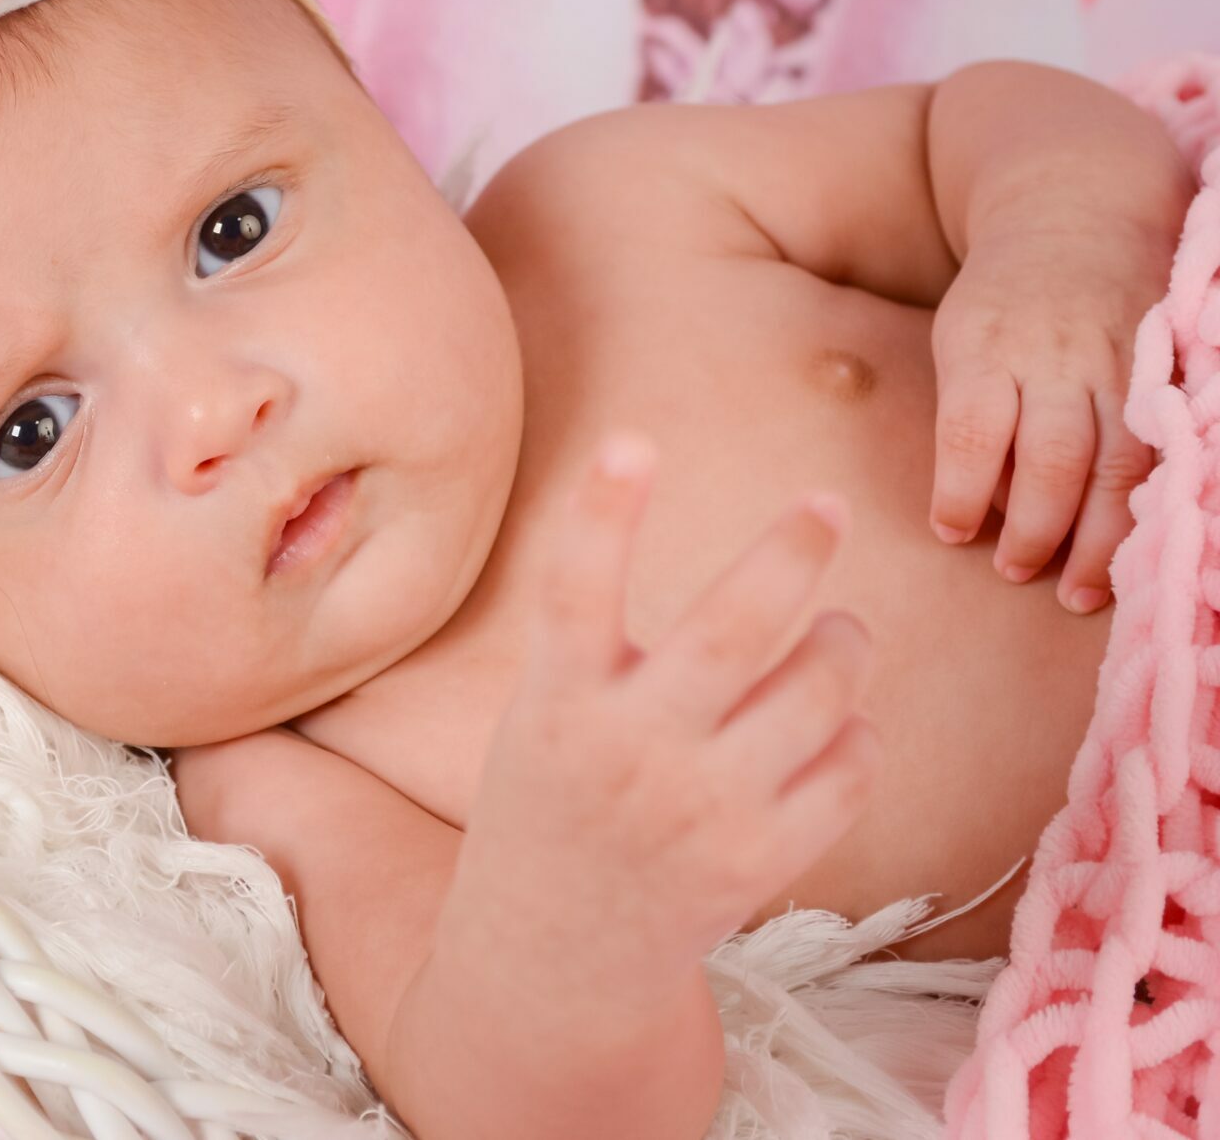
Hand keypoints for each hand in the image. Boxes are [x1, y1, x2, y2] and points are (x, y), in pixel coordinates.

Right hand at [453, 432, 882, 971]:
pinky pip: (851, 765)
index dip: (602, 512)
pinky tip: (835, 727)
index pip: (573, 591)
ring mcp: (701, 810)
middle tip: (825, 507)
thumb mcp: (543, 719)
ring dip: (841, 643)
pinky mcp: (763, 862)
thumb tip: (757, 579)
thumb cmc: (554, 802)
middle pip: (733, 629)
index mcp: (557, 703)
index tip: (633, 441)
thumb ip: (609, 654)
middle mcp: (629, 751)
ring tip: (836, 632)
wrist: (556, 958)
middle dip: (791, 552)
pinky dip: (856, 731)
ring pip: (820, 691)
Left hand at [928, 224, 1167, 612]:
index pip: (972, 431)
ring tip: (1076, 591)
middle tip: (1016, 573)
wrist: (1079, 215)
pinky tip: (1138, 545)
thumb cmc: (1003, 304)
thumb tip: (990, 512)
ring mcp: (1122, 363)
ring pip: (1120, 465)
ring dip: (1098, 538)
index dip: (962, 494)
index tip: (952, 535)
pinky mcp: (1167, 370)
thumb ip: (972, 419)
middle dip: (1036, 530)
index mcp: (988, 346)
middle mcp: (1059, 355)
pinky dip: (1150, 504)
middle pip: (1053, 458)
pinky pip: (1165, 449)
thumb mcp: (961, 342)